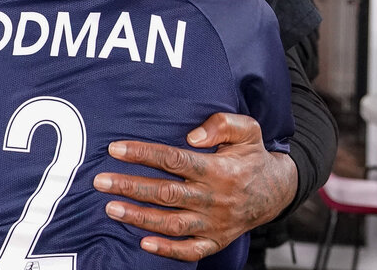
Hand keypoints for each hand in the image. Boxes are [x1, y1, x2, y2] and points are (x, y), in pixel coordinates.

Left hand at [92, 112, 296, 260]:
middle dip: (131, 187)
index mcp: (220, 169)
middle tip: (100, 181)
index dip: (144, 153)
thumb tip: (192, 135)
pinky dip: (167, 250)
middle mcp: (215, 198)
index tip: (116, 149)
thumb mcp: (248, 130)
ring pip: (173, 223)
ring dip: (140, 218)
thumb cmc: (252, 155)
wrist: (276, 192)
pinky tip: (143, 242)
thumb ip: (222, 125)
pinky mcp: (216, 241)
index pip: (174, 159)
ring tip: (110, 208)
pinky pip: (190, 251)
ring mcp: (215, 223)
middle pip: (167, 193)